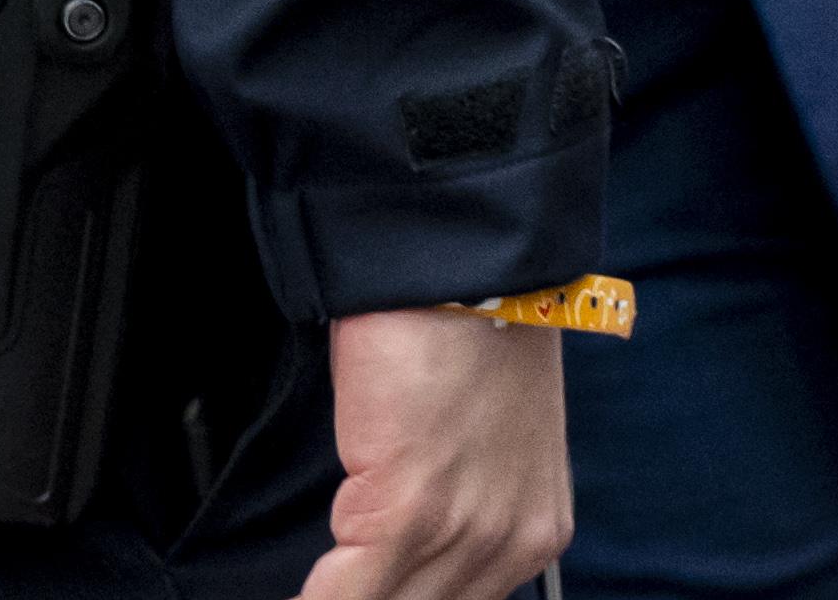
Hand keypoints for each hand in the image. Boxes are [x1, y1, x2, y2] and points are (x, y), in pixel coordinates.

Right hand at [298, 308, 569, 599]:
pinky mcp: (411, 513)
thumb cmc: (463, 341)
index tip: (364, 594)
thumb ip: (457, 516)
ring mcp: (467, 532)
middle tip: (323, 596)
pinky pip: (344, 599)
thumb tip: (398, 563)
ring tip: (301, 599)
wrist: (459, 270)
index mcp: (536, 530)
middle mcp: (514, 541)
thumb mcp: (486, 448)